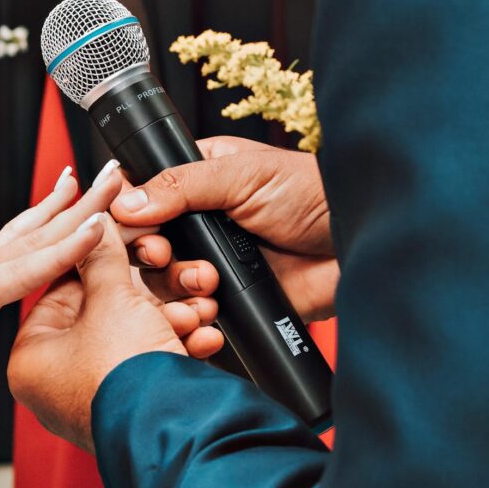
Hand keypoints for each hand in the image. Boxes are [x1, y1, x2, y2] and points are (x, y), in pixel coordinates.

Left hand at [0, 162, 124, 381]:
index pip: (17, 272)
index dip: (59, 252)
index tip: (97, 226)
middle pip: (32, 239)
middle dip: (77, 209)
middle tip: (115, 177)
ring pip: (24, 234)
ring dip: (61, 207)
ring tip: (91, 178)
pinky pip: (10, 244)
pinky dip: (35, 224)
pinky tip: (48, 216)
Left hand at [8, 214, 223, 452]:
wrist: (175, 432)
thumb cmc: (126, 380)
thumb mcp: (113, 300)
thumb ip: (103, 257)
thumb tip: (96, 229)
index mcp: (30, 360)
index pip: (60, 292)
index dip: (97, 263)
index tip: (121, 244)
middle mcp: (55, 385)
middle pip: (104, 315)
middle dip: (151, 294)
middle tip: (172, 277)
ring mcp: (93, 400)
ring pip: (133, 338)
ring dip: (173, 318)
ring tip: (197, 309)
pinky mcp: (130, 410)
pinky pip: (150, 366)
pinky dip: (178, 348)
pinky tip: (202, 336)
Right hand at [111, 136, 338, 322]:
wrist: (361, 248)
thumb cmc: (315, 195)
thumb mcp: (244, 175)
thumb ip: (182, 186)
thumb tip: (127, 202)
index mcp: (198, 181)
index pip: (143, 195)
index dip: (130, 213)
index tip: (131, 224)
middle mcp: (199, 223)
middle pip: (143, 242)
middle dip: (150, 252)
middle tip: (163, 253)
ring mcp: (211, 261)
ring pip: (161, 280)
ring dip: (174, 282)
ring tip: (206, 279)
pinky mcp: (226, 298)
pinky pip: (189, 310)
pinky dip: (190, 313)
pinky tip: (209, 306)